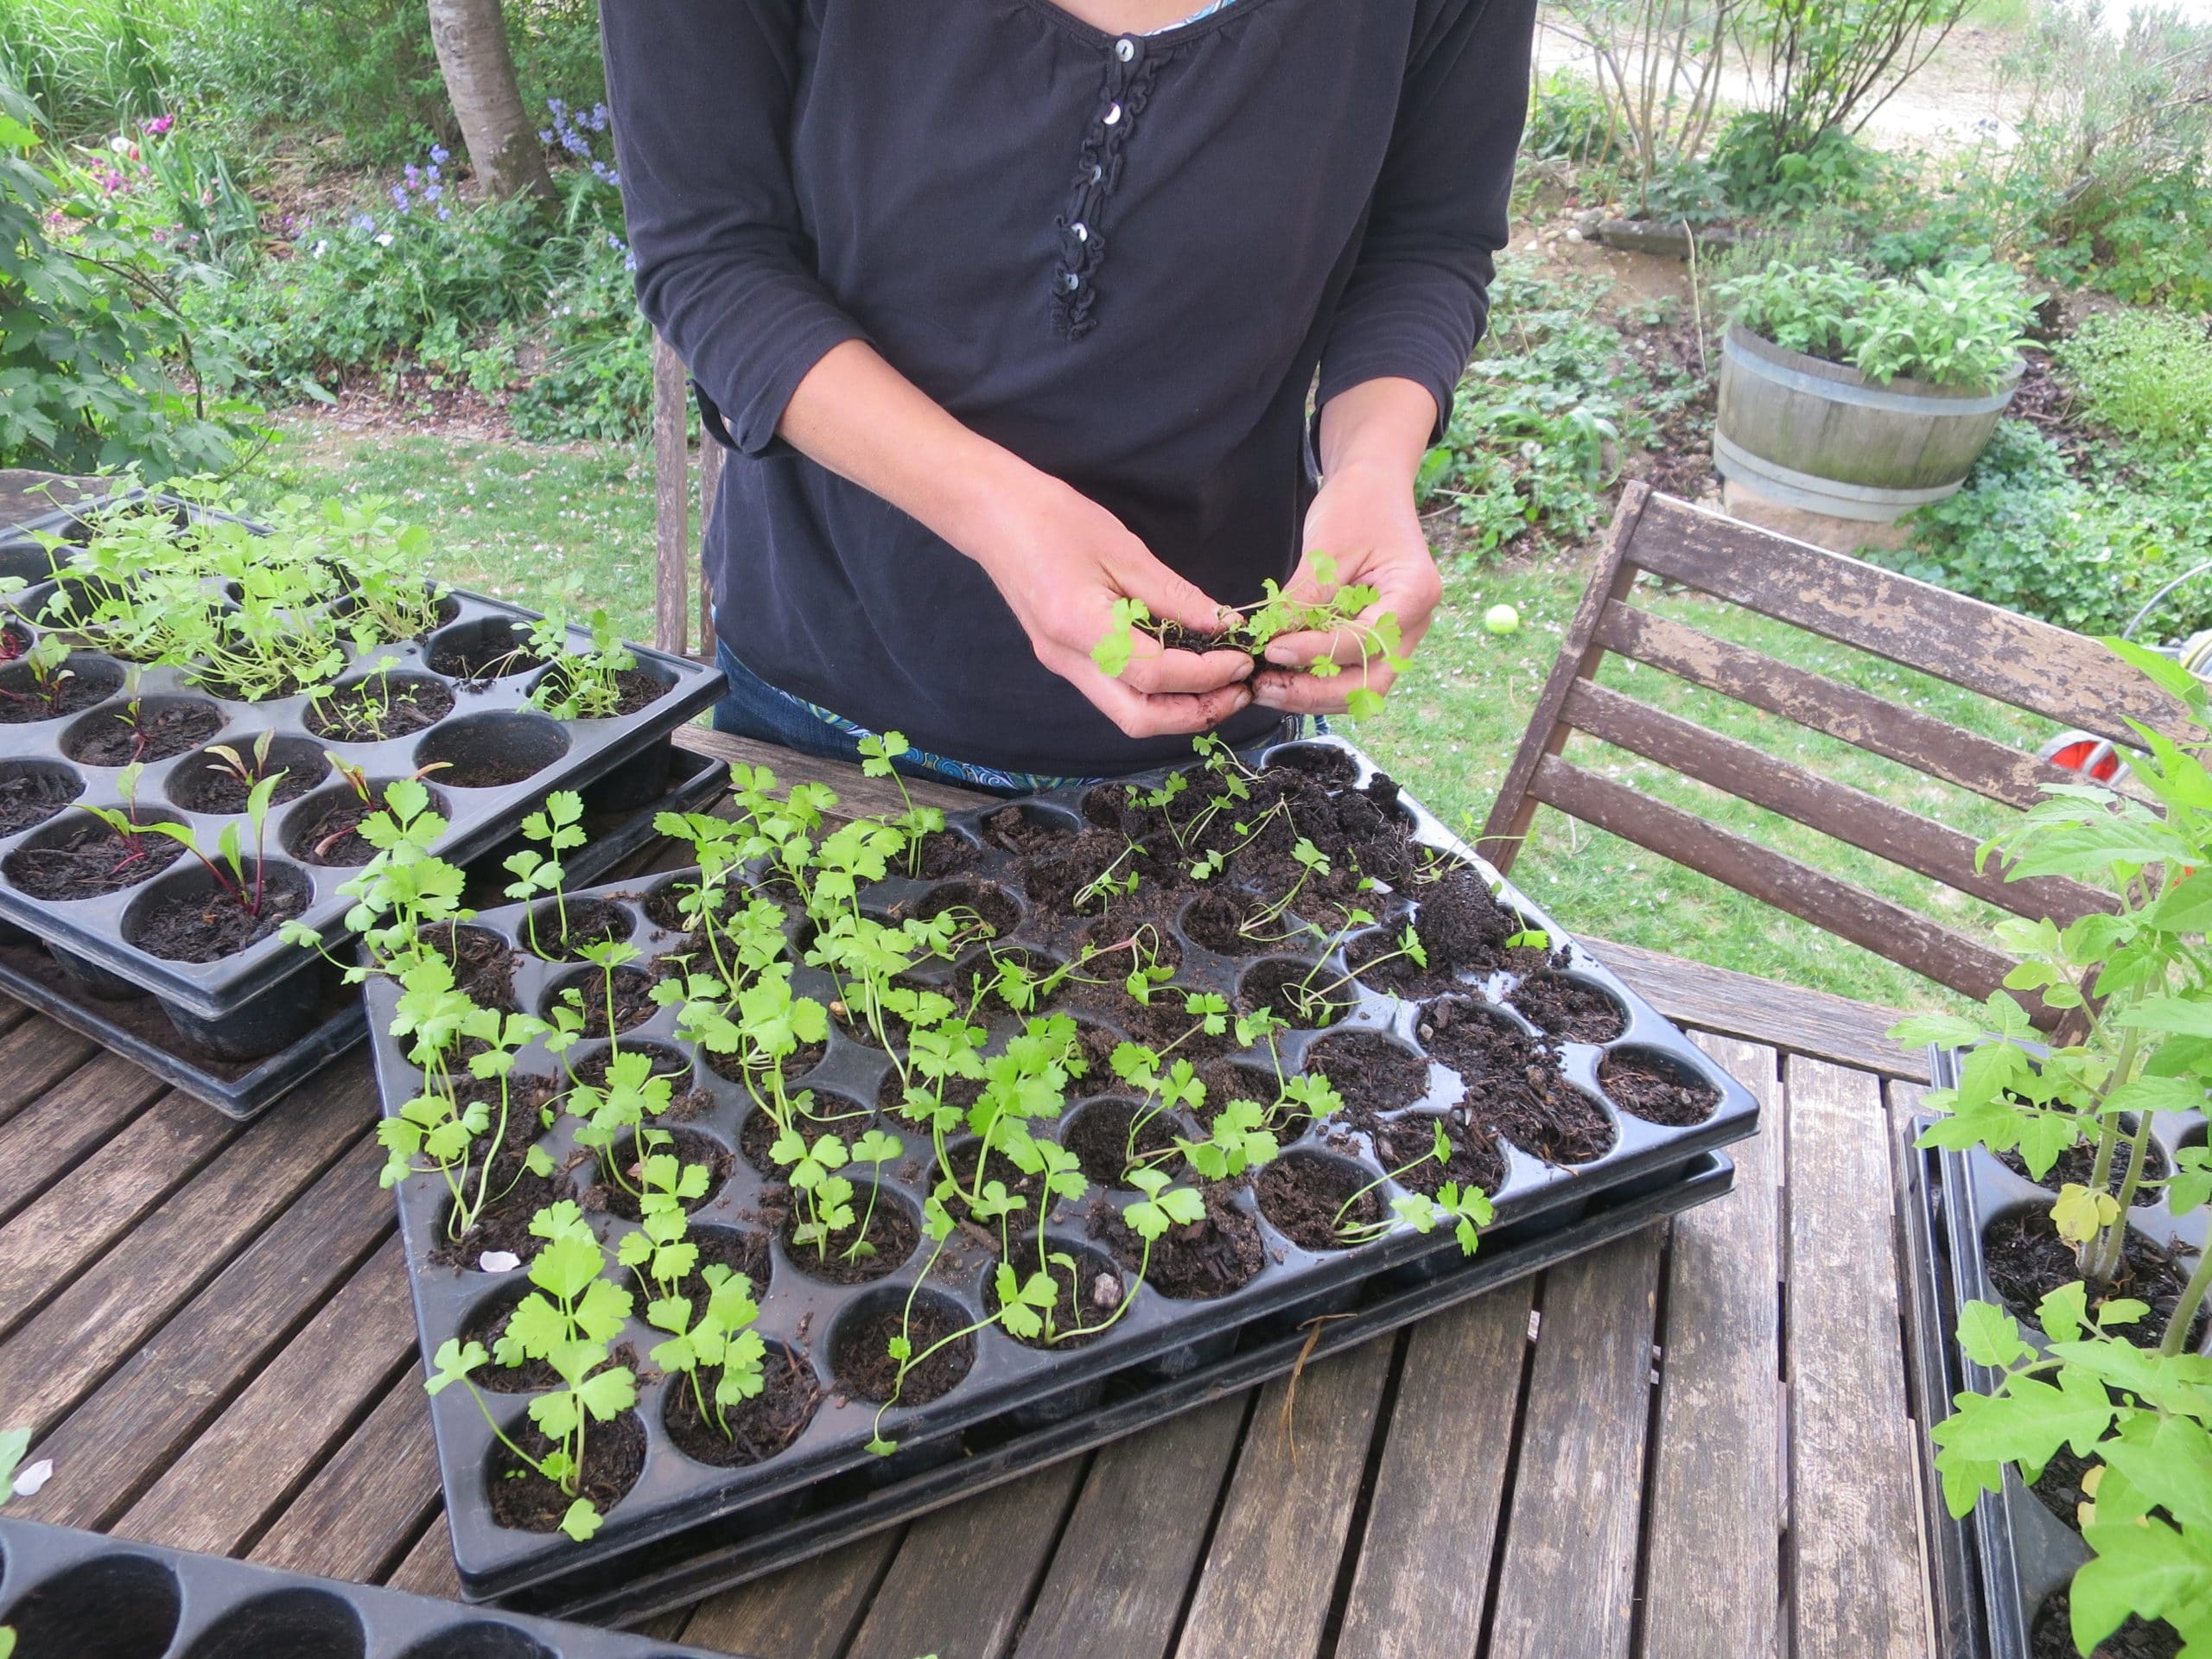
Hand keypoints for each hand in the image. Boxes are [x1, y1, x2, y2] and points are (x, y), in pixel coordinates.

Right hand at [962, 465, 1254, 738]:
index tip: (1241, 658)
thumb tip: (1222, 625)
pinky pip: (1117, 693)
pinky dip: (1157, 693)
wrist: (993, 515)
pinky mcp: (1065, 660)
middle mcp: (1068, 661)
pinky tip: (1185, 671)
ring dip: (1178, 710)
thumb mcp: (1123, 550)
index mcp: (1080, 629)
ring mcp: (1063, 666)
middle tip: (1239, 691)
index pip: (1155, 673)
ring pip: (1128, 714)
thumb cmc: (1053, 519)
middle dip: (1196, 713)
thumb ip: (1174, 594)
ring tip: (1220, 686)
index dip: (1207, 673)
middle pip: (1139, 718)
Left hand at [1252, 455, 1440, 714]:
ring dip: (1313, 695)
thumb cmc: (1357, 505)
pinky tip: (1280, 676)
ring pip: (1360, 688)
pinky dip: (1316, 681)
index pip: (1365, 641)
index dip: (1316, 651)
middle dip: (1316, 693)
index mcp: (1414, 592)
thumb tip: (1272, 642)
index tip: (1273, 650)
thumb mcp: (1328, 547)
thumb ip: (1305, 598)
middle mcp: (1414, 623)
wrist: (1373, 486)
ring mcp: (1399, 635)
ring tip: (1266, 686)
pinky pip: (1350, 672)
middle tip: (1265, 687)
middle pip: (1370, 683)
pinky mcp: (1376, 638)